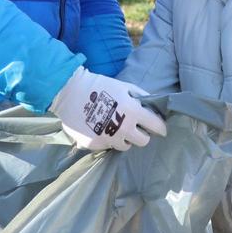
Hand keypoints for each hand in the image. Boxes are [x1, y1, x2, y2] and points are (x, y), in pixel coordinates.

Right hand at [50, 68, 167, 151]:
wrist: (71, 92)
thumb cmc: (100, 85)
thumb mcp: (124, 86)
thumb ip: (140, 97)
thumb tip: (152, 106)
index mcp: (133, 111)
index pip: (156, 126)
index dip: (160, 128)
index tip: (161, 129)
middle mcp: (123, 128)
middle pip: (143, 141)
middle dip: (142, 134)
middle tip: (136, 128)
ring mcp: (109, 138)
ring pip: (126, 146)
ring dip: (125, 138)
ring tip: (117, 128)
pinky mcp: (95, 144)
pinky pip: (108, 146)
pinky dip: (108, 139)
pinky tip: (101, 128)